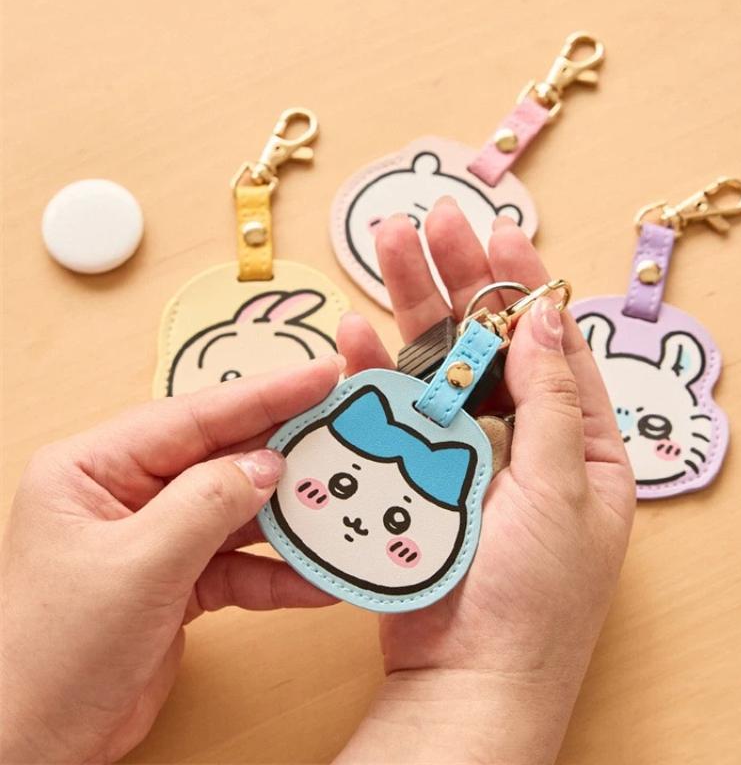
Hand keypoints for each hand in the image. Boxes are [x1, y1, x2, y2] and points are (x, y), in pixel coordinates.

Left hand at [0, 356, 343, 763]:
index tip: (322, 375)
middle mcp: (126, 492)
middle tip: (345, 429)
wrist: (32, 750)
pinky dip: (276, 574)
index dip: (264, 393)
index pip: (192, 416)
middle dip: (283, 450)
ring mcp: (155, 537)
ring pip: (236, 511)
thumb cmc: (54, 654)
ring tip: (343, 503)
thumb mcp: (138, 566)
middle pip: (220, 456)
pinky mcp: (178, 580)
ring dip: (287, 517)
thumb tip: (269, 465)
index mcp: (95, 467)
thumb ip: (207, 504)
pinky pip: (238, 565)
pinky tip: (316, 580)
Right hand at [335, 198, 635, 763]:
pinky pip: (396, 409)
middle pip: (488, 341)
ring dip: (410, 306)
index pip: (553, 342)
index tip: (497, 232)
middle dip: (459, 278)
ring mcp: (465, 453)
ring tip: (384, 245)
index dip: (525, 285)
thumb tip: (545, 316)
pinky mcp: (417, 473)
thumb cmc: (530, 600)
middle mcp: (522, 439)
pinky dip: (376, 370)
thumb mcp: (561, 493)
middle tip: (428, 220)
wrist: (465, 681)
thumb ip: (548, 399)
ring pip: (437, 364)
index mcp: (578, 442)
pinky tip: (355, 334)